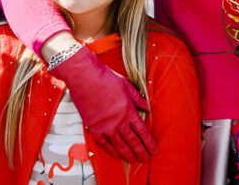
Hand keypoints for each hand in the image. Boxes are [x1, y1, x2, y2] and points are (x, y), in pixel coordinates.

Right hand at [50, 45, 158, 162]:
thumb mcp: (126, 85)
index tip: (154, 150)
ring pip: (120, 145)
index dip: (149, 142)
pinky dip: (112, 151)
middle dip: (141, 152)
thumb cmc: (105, 78)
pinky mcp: (93, 128)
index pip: (142, 131)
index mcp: (128, 110)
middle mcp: (118, 121)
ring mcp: (105, 126)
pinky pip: (104, 144)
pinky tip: (117, 155)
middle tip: (146, 159)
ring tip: (134, 160)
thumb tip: (147, 107)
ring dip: (128, 154)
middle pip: (133, 141)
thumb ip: (137, 98)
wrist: (84, 77)